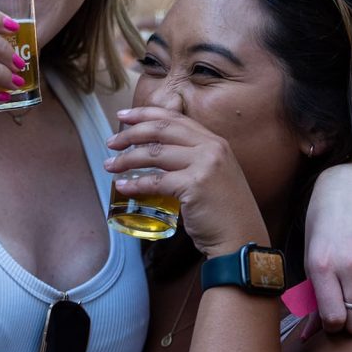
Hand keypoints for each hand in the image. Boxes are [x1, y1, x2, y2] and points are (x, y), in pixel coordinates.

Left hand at [105, 106, 267, 256]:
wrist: (241, 238)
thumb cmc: (223, 211)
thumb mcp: (213, 174)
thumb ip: (191, 159)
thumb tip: (154, 153)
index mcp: (215, 141)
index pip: (174, 117)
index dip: (145, 113)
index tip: (124, 115)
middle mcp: (212, 147)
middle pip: (161, 129)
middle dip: (130, 133)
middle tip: (111, 142)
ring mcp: (205, 165)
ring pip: (154, 153)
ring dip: (126, 159)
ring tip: (110, 165)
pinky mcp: (195, 185)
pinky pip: (155, 181)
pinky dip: (134, 184)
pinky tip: (122, 186)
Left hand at [303, 164, 351, 335]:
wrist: (350, 188)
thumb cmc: (323, 227)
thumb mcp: (310, 257)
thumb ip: (312, 297)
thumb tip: (306, 337)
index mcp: (321, 265)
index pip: (335, 319)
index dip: (333, 325)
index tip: (331, 318)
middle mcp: (351, 263)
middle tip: (347, 309)